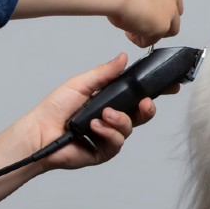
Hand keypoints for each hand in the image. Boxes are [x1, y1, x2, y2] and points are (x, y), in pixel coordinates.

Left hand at [21, 54, 160, 170]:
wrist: (38, 132)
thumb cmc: (55, 108)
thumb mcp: (81, 83)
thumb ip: (104, 72)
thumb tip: (123, 57)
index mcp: (111, 101)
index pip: (139, 96)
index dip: (156, 92)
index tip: (171, 86)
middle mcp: (113, 119)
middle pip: (142, 114)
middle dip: (149, 108)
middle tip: (145, 103)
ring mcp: (110, 136)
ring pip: (130, 128)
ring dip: (120, 120)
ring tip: (104, 115)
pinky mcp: (103, 152)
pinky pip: (117, 142)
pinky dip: (108, 133)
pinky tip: (95, 127)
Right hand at [109, 0, 183, 46]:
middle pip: (177, 6)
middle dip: (163, 14)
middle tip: (144, 16)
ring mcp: (170, 9)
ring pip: (172, 27)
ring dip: (157, 30)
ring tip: (137, 27)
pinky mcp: (163, 26)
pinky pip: (153, 40)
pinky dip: (141, 39)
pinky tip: (129, 32)